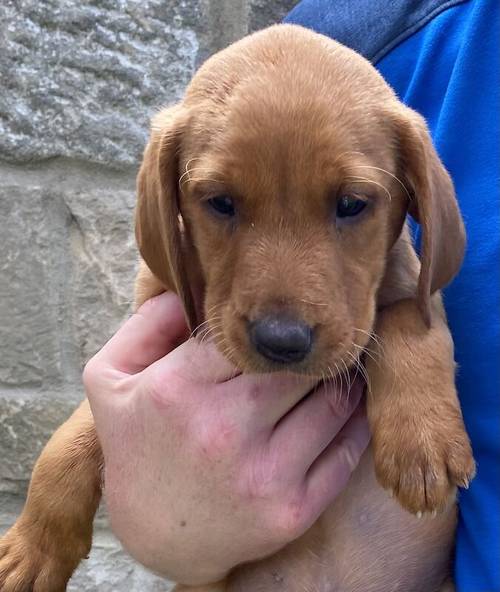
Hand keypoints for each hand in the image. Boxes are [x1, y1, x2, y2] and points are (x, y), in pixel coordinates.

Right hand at [85, 292, 369, 585]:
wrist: (155, 534)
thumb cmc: (136, 445)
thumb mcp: (110, 379)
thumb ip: (143, 325)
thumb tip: (185, 291)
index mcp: (177, 390)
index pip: (242, 333)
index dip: (260, 326)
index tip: (269, 329)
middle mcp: (222, 431)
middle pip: (295, 364)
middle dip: (307, 351)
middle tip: (314, 342)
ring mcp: (263, 475)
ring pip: (332, 403)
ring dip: (340, 380)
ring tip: (334, 368)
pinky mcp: (293, 511)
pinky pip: (346, 453)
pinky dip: (355, 423)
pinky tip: (349, 407)